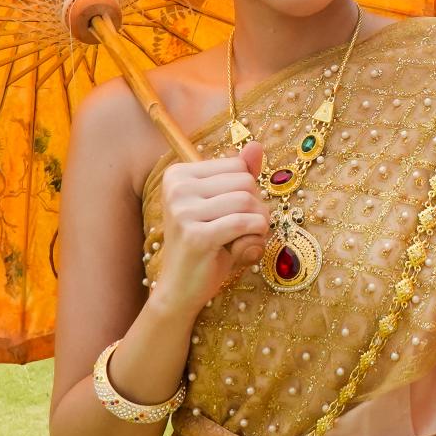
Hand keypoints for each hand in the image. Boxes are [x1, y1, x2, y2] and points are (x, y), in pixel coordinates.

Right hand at [155, 145, 269, 312]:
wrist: (180, 289)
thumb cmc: (206, 246)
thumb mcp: (223, 206)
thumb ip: (240, 175)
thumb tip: (256, 145)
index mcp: (178, 174)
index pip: (237, 166)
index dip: (248, 191)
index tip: (232, 214)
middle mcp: (176, 188)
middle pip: (245, 182)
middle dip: (256, 208)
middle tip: (243, 231)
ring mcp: (182, 211)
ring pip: (248, 202)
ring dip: (259, 225)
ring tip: (244, 240)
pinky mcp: (195, 236)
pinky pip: (244, 224)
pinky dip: (255, 238)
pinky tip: (244, 250)